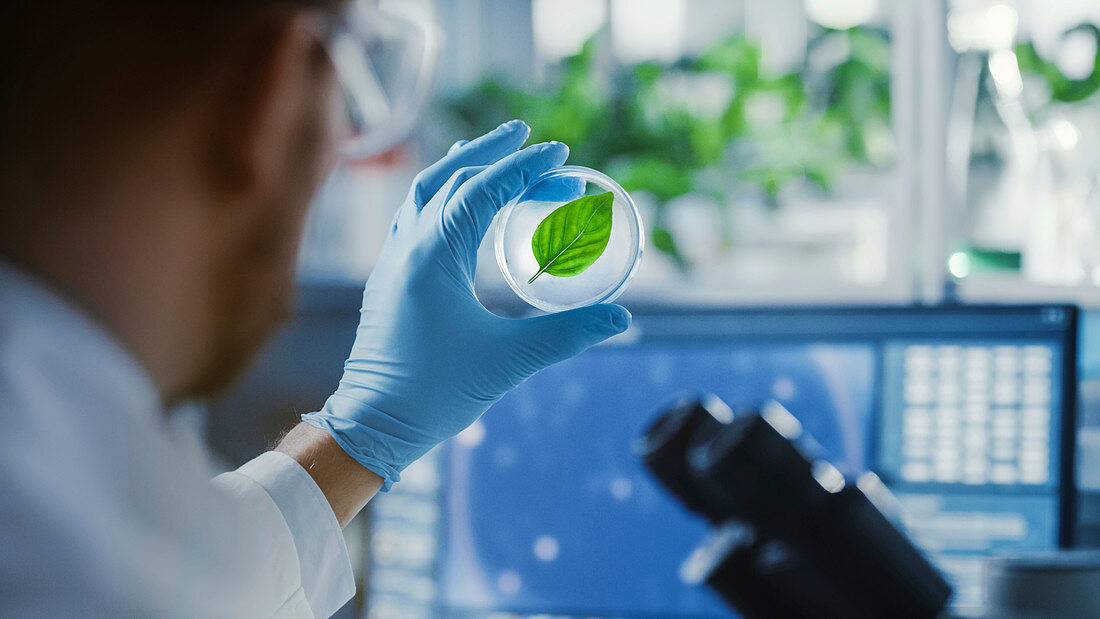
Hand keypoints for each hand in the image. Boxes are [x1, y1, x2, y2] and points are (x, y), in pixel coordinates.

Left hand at [302, 120, 630, 489]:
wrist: (373, 425)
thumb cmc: (434, 393)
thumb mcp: (509, 361)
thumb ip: (567, 335)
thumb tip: (620, 317)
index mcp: (434, 256)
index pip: (483, 191)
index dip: (524, 168)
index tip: (559, 152)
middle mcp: (408, 248)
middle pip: (451, 179)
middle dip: (492, 152)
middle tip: (527, 135)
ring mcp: (393, 262)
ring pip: (424, 193)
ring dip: (459, 168)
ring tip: (489, 152)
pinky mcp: (389, 279)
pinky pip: (413, 217)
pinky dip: (438, 196)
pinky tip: (453, 203)